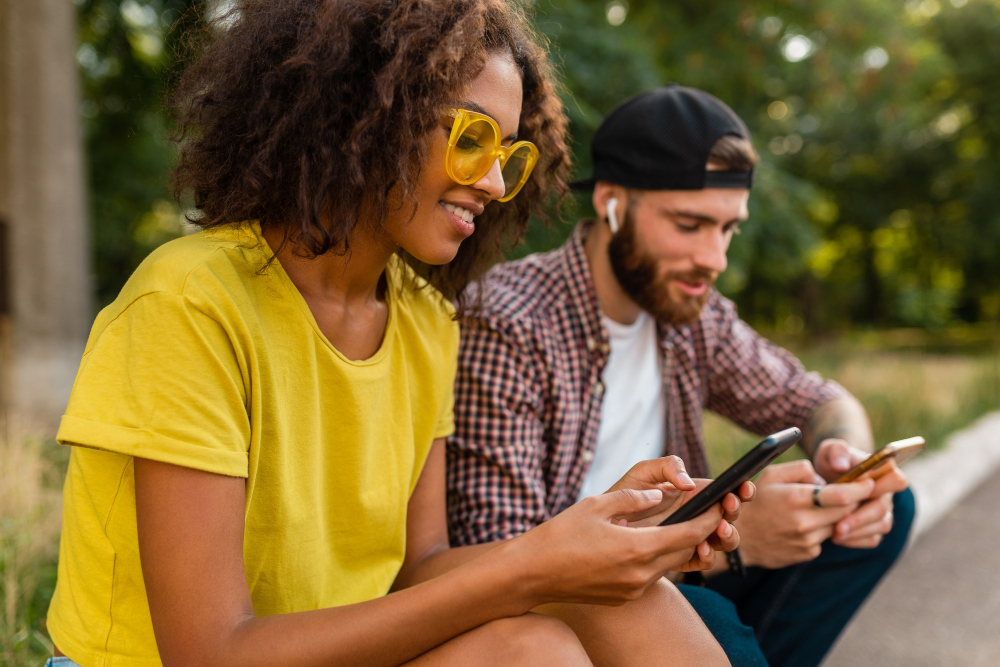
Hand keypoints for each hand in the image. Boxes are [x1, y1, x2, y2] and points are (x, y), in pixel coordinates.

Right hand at [505, 486, 728, 606]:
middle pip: (685, 552)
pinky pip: (650, 576)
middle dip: (700, 532)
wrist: (531, 574)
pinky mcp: (623, 597)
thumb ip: (634, 499)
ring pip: (668, 565)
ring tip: (681, 525)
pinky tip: (649, 544)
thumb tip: (661, 494)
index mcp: (638, 548)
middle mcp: (641, 574)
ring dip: (678, 546)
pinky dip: (657, 559)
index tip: (720, 505)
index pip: (689, 534)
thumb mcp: (597, 505)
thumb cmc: (560, 535)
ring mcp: (632, 589)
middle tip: (708, 512)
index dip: (709, 519)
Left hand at [605, 456, 753, 556]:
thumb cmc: (623, 493)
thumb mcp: (644, 471)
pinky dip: (708, 555)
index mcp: (693, 494)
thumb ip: (668, 466)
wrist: (601, 525)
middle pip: (729, 517)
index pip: (725, 492)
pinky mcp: (680, 558)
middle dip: (735, 512)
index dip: (740, 490)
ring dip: (727, 535)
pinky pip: (702, 560)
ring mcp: (690, 538)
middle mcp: (696, 516)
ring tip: (719, 528)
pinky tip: (702, 547)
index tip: (742, 487)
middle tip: (728, 506)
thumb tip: (690, 484)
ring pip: (722, 540)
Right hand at [736, 459, 874, 568]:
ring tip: (821, 507)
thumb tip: (823, 478)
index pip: (841, 495)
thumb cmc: (754, 502)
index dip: (860, 488)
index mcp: (795, 498)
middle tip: (857, 491)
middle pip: (846, 511)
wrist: (737, 539)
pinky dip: (822, 529)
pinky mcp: (808, 554)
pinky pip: (825, 538)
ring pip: (838, 525)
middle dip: (854, 500)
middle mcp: (804, 522)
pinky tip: (805, 524)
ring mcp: (807, 541)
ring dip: (837, 515)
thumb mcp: (771, 475)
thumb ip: (801, 468)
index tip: (869, 482)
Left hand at [813, 439, 909, 547]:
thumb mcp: (829, 450)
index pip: (897, 480)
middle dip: (861, 518)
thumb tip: (841, 465)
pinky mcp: (874, 527)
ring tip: (835, 533)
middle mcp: (887, 493)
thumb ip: (836, 451)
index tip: (861, 492)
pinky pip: (872, 539)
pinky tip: (837, 538)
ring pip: (880, 526)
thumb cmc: (832, 461)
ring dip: (858, 531)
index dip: (882, 488)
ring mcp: (882, 511)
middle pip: (883, 508)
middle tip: (839, 526)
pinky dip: (856, 540)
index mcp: (884, 472)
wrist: (826, 478)